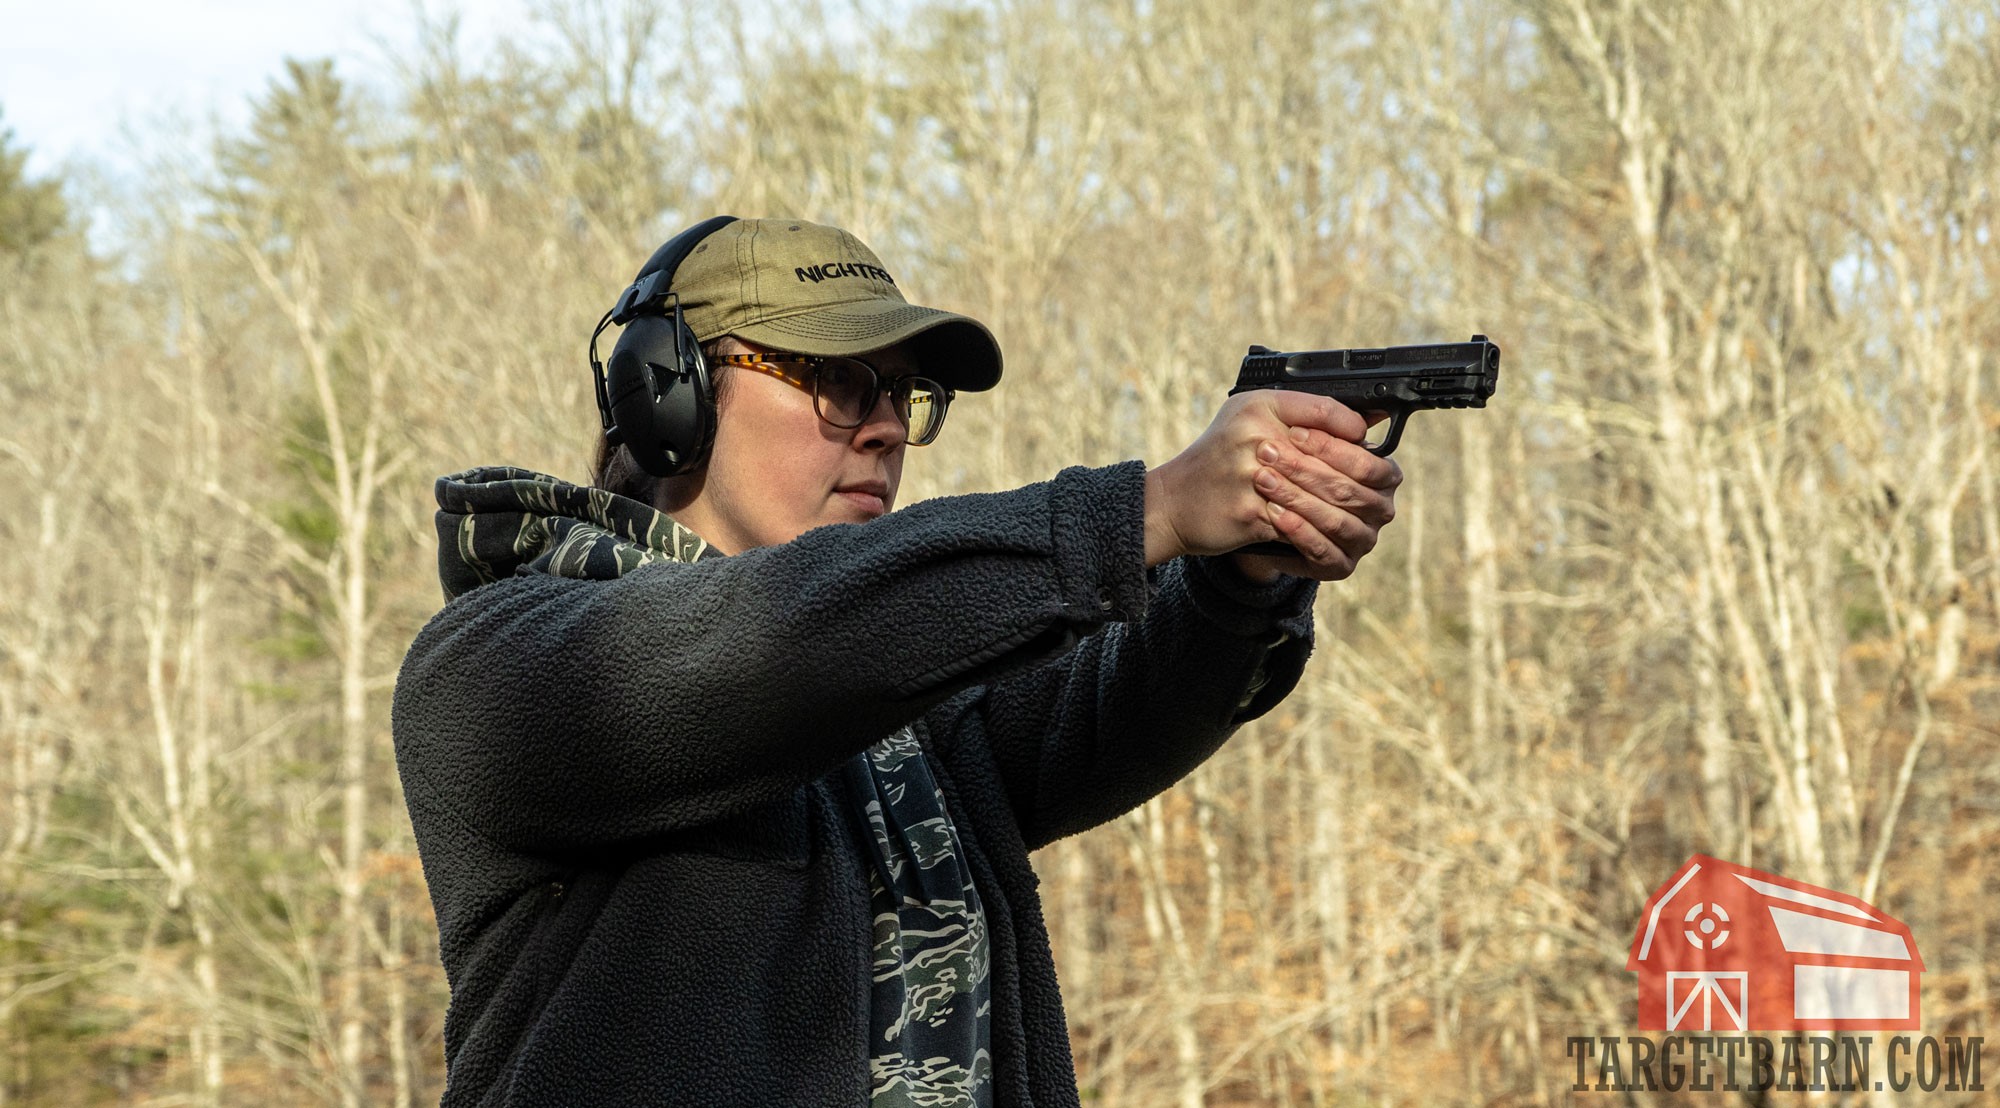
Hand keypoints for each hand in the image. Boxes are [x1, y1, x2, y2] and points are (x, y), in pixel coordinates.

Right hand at [1144, 391, 1400, 582]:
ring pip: (1322, 498)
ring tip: (1355, 517)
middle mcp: (1256, 438)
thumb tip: (1367, 420)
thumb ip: (1305, 411)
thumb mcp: (1250, 416)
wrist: (1170, 502)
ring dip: (1343, 512)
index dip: (1354, 433)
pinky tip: (1326, 535)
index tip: (1366, 444)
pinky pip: (1300, 528)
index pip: (1326, 412)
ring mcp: (1252, 479)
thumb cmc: (1216, 457)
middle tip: (1374, 493)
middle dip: (1359, 482)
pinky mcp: (1251, 515)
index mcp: (1259, 407)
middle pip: (1333, 460)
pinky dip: (1316, 536)